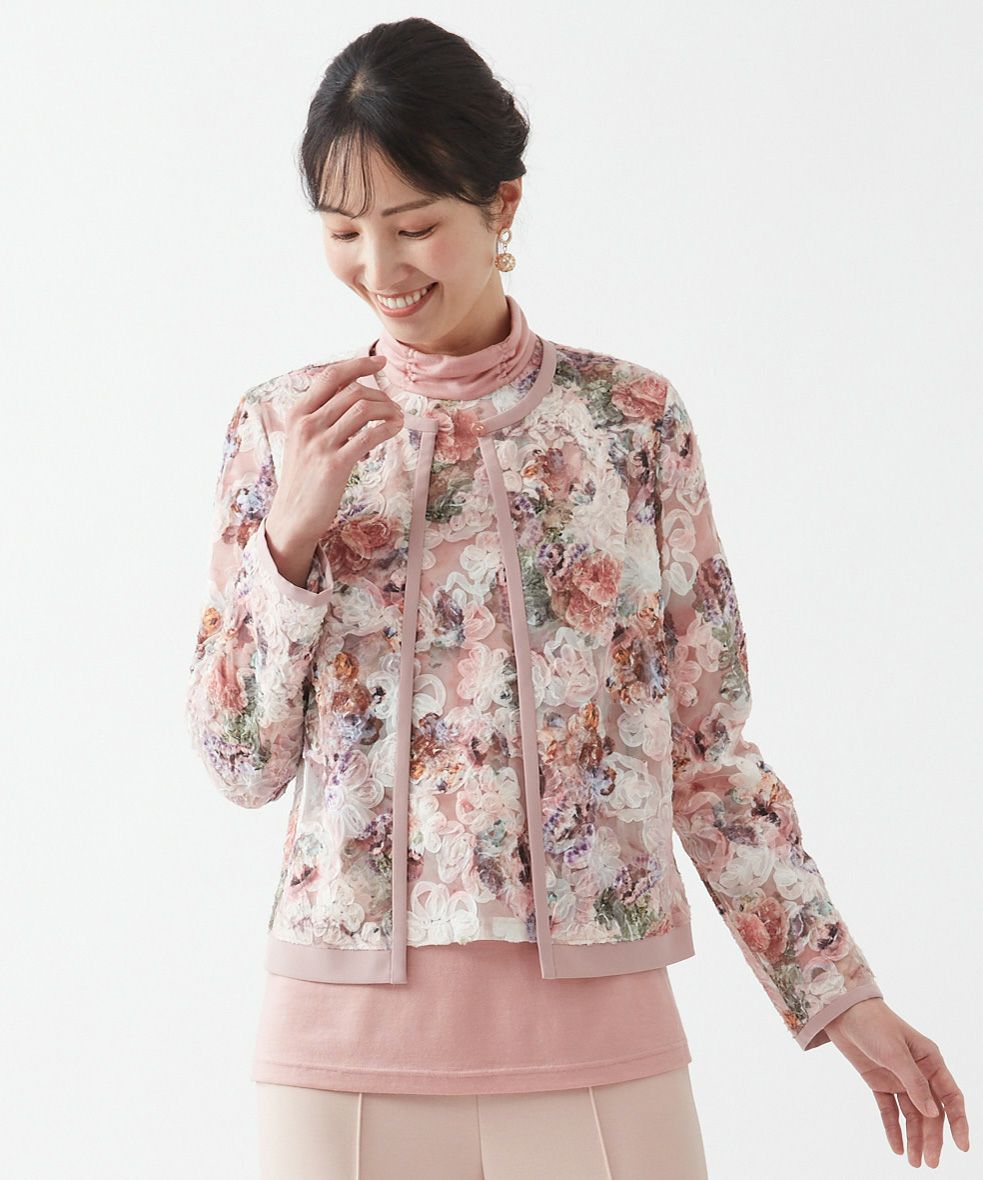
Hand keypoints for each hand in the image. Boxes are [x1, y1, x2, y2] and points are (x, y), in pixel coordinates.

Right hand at [269, 353, 401, 545]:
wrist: (292, 516)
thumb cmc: (304, 477)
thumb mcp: (303, 439)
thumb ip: (321, 415)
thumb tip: (353, 392)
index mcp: (297, 413)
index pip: (331, 375)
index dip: (358, 364)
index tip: (379, 361)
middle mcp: (307, 424)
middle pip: (352, 391)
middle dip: (380, 394)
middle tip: (393, 406)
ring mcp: (320, 444)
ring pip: (363, 408)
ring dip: (388, 409)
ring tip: (397, 418)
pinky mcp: (336, 464)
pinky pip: (370, 435)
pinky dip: (388, 427)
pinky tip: (395, 429)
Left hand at [823, 997, 969, 1166]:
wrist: (843, 1011)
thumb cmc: (874, 1024)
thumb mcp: (894, 1052)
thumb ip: (914, 1082)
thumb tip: (933, 1113)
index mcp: (930, 1061)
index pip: (950, 1097)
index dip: (958, 1122)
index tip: (962, 1147)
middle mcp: (918, 1072)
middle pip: (930, 1112)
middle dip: (932, 1138)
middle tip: (930, 1163)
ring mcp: (898, 1079)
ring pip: (911, 1115)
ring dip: (913, 1138)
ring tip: (913, 1162)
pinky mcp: (879, 1083)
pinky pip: (889, 1110)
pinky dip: (893, 1128)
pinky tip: (895, 1147)